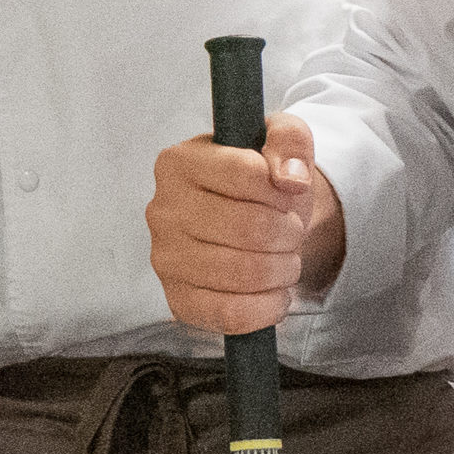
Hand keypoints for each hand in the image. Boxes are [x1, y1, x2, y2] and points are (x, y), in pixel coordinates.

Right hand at [146, 113, 342, 333]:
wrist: (252, 224)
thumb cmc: (262, 182)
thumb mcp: (280, 142)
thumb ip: (291, 139)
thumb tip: (291, 178)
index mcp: (179, 161)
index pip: (245, 172)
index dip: (281, 188)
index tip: (285, 193)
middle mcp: (162, 210)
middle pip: (249, 227)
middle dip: (288, 232)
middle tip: (291, 231)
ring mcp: (165, 259)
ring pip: (245, 273)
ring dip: (284, 268)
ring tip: (284, 257)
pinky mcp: (178, 300)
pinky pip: (231, 313)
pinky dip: (268, 306)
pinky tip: (274, 291)